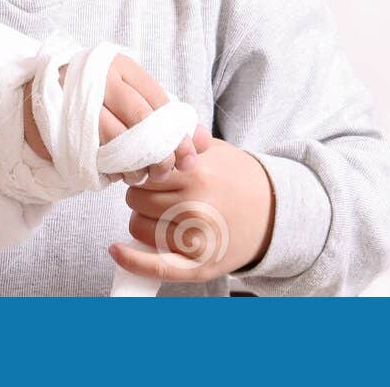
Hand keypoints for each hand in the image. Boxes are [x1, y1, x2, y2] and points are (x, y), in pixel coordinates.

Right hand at [22, 54, 212, 182]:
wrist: (40, 100)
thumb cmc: (97, 101)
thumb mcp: (131, 99)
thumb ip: (166, 117)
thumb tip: (204, 142)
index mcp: (120, 66)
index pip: (159, 99)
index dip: (178, 132)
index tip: (191, 156)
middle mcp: (99, 78)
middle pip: (141, 118)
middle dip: (161, 150)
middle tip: (170, 170)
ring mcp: (77, 100)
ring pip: (118, 137)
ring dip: (136, 164)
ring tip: (144, 175)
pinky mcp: (62, 125)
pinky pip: (95, 152)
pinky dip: (112, 168)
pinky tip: (119, 173)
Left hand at [108, 136, 274, 282]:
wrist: (273, 214)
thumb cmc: (236, 178)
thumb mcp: (213, 150)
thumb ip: (180, 138)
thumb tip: (148, 124)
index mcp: (197, 173)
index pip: (141, 170)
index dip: (140, 168)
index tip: (145, 169)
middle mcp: (195, 207)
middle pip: (135, 198)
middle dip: (142, 193)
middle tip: (161, 191)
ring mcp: (196, 240)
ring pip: (137, 226)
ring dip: (143, 218)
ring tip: (165, 212)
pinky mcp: (198, 266)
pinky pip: (153, 266)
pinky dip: (131, 259)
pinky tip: (115, 250)